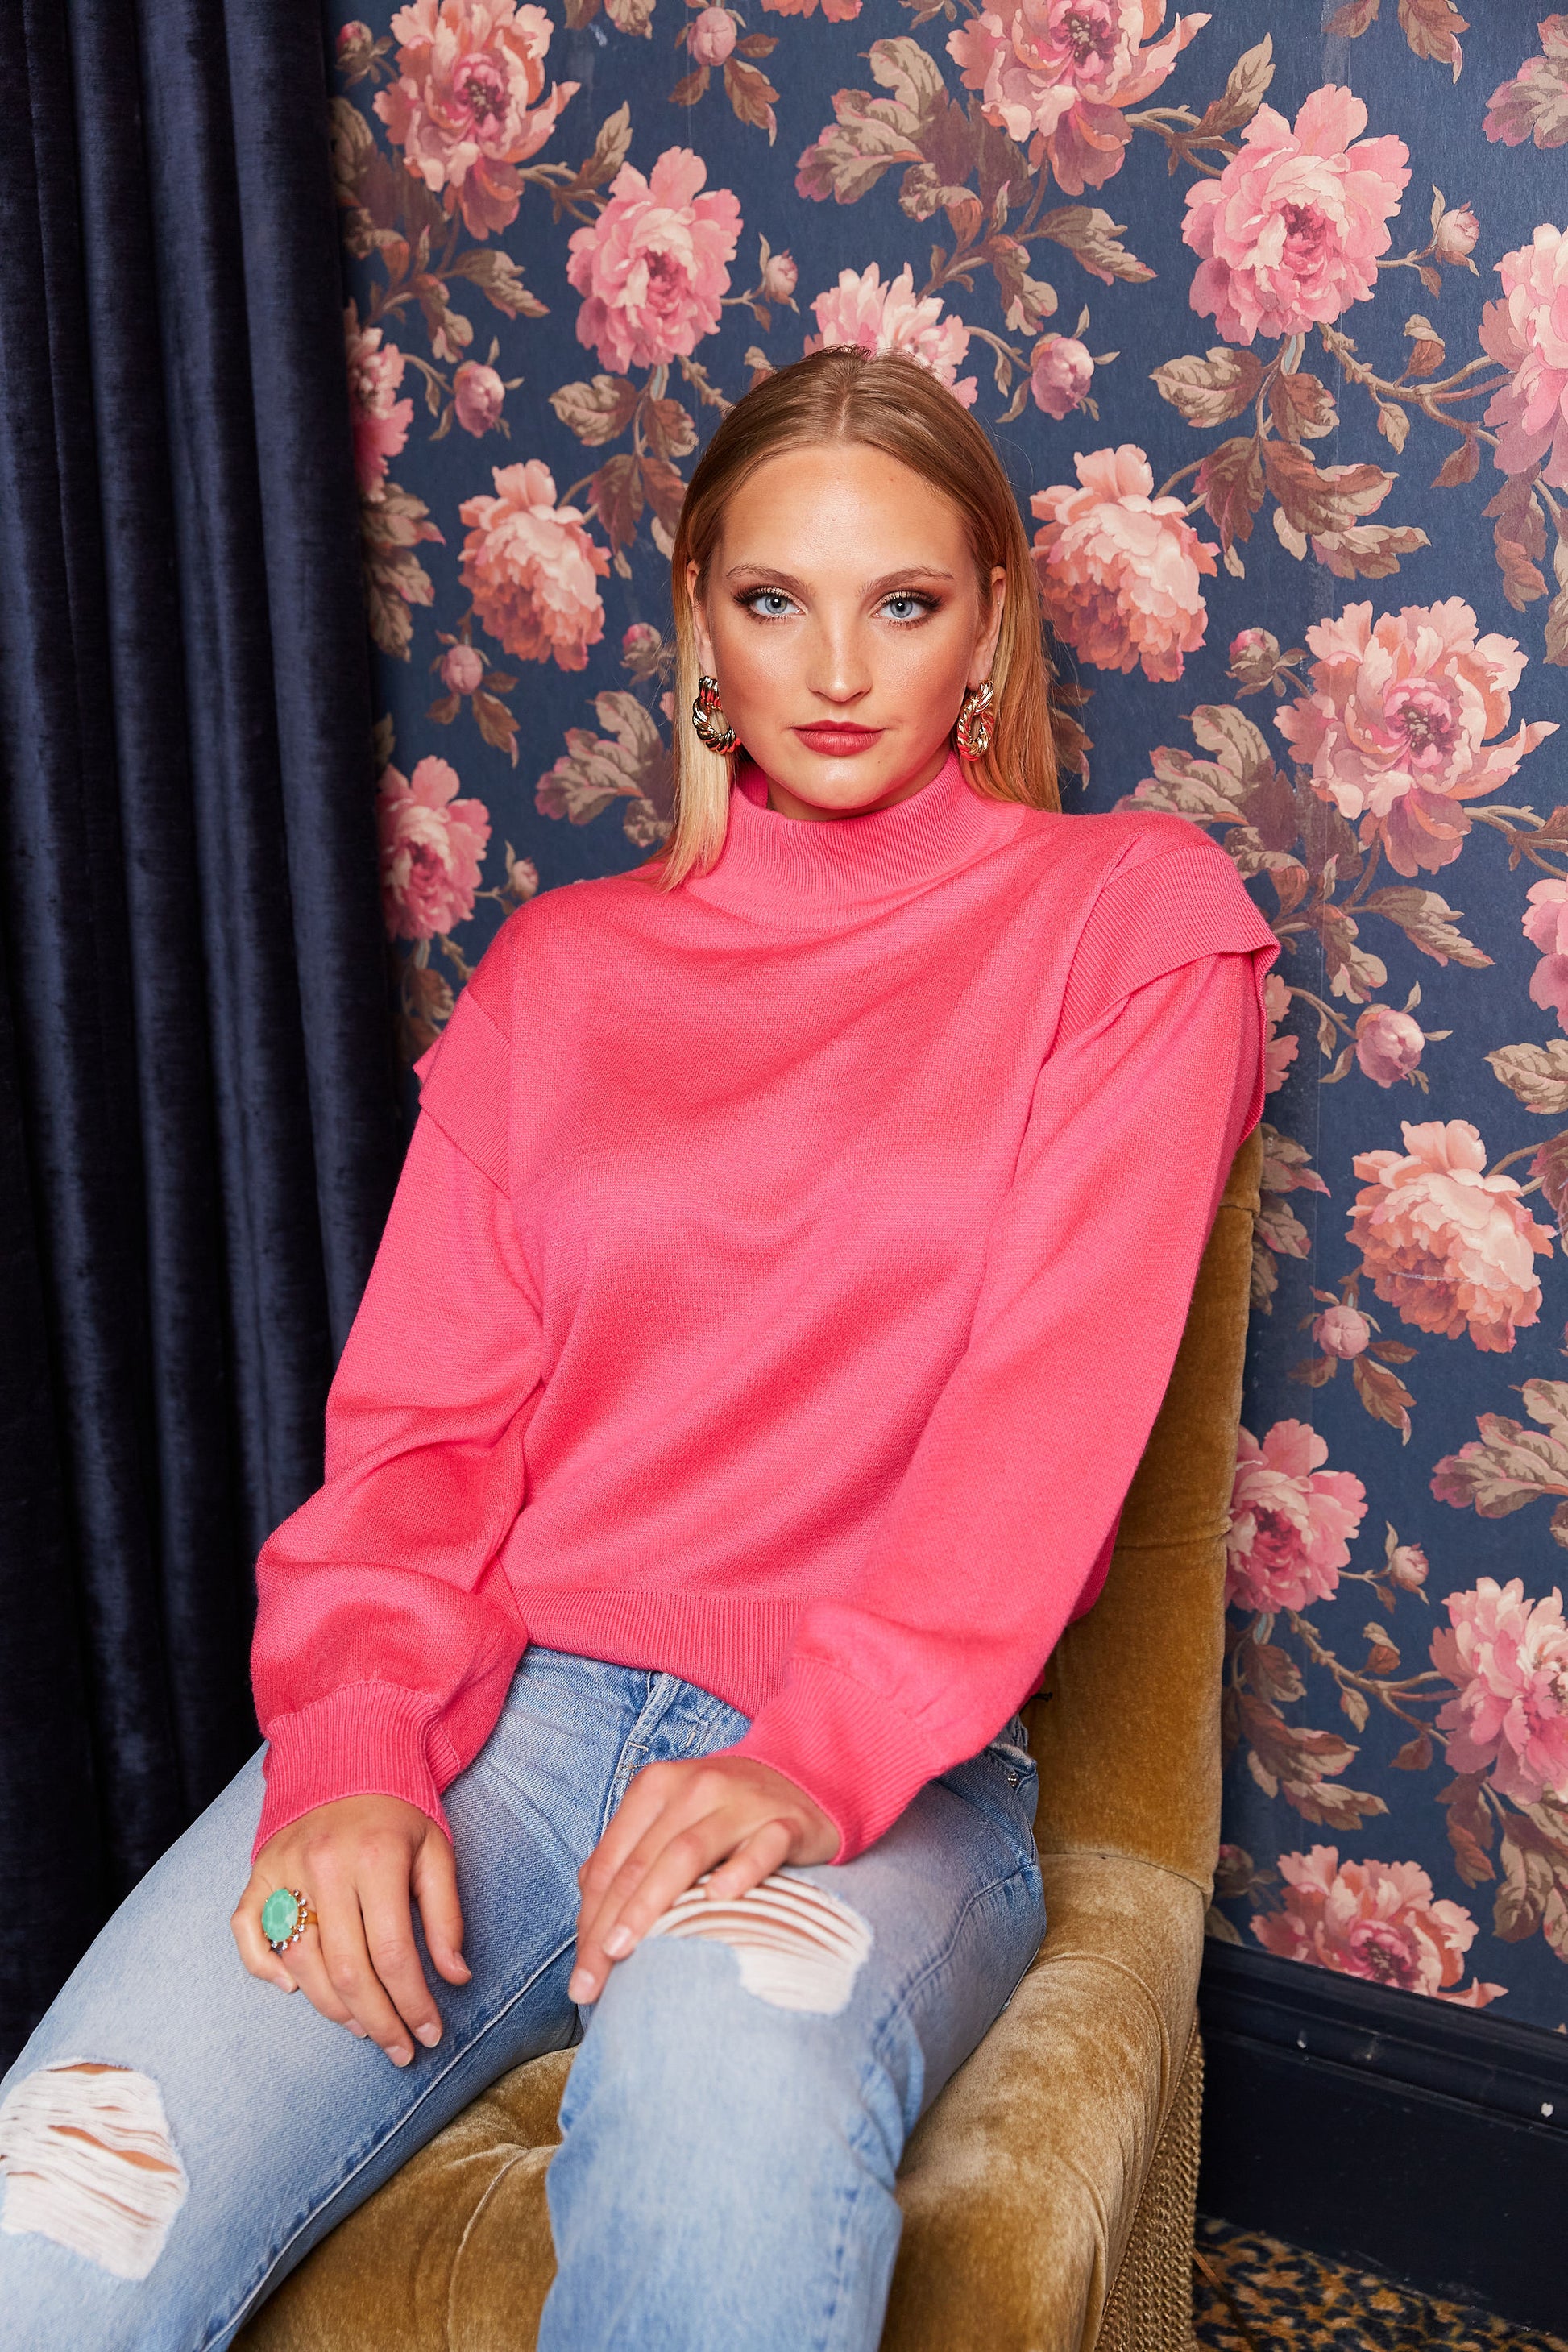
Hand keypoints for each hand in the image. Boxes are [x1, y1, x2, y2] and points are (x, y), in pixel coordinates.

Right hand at [232, 1795, 469, 2066]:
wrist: (349, 1757)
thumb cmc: (399, 1813)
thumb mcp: (436, 1852)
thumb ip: (446, 1916)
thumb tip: (456, 1978)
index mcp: (375, 1858)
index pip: (392, 1954)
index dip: (413, 2003)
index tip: (429, 2033)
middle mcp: (324, 1866)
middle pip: (346, 1970)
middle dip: (378, 2021)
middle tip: (399, 2049)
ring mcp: (284, 1869)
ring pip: (301, 1962)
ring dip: (334, 2008)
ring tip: (366, 2027)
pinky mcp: (259, 1872)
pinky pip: (247, 1931)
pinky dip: (265, 1968)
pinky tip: (296, 1990)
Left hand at [568, 1754, 835, 2004]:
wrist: (806, 1780)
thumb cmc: (726, 1813)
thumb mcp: (673, 1819)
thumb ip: (632, 1856)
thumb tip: (589, 1909)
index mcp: (656, 1787)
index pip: (610, 1861)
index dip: (588, 1919)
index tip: (580, 1976)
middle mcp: (694, 1788)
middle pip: (640, 1863)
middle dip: (608, 1926)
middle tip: (591, 1982)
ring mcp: (742, 1802)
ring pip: (686, 1853)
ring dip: (650, 1905)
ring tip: (626, 1952)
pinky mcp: (786, 1821)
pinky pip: (762, 1847)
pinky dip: (740, 1871)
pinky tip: (720, 1898)